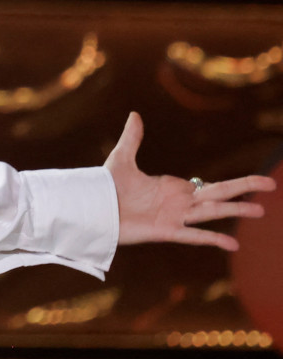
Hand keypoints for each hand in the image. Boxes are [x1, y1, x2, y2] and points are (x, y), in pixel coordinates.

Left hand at [105, 112, 275, 249]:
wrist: (92, 210)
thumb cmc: (105, 188)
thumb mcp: (121, 159)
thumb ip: (132, 139)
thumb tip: (135, 114)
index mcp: (172, 187)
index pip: (207, 186)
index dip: (229, 185)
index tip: (252, 184)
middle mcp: (178, 202)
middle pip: (218, 195)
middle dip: (244, 189)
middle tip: (270, 184)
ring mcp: (174, 217)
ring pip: (211, 213)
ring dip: (235, 211)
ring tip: (260, 211)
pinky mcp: (165, 231)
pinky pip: (193, 235)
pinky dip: (212, 239)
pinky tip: (233, 243)